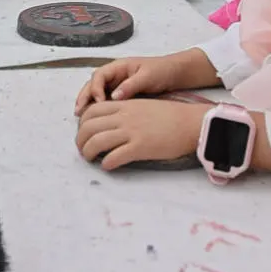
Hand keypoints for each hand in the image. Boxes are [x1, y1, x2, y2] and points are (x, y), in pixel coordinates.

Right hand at [75, 49, 218, 115]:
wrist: (174, 74)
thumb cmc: (161, 71)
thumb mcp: (147, 76)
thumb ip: (131, 85)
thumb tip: (114, 97)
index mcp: (118, 66)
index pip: (99, 75)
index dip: (95, 88)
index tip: (99, 101)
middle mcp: (114, 75)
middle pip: (93, 84)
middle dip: (84, 97)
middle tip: (79, 112)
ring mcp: (116, 85)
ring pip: (97, 93)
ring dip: (88, 104)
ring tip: (81, 117)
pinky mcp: (121, 95)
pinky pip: (106, 101)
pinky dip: (99, 109)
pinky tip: (96, 120)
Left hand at [76, 99, 206, 170]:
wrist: (190, 122)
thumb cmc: (170, 115)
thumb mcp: (143, 106)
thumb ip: (126, 112)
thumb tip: (112, 125)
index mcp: (124, 104)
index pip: (92, 110)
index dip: (82, 123)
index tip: (84, 132)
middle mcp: (124, 116)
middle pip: (89, 126)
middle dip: (80, 139)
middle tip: (82, 149)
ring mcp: (131, 131)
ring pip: (97, 141)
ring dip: (88, 152)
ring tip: (89, 159)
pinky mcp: (140, 147)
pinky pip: (115, 156)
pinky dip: (106, 163)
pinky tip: (107, 166)